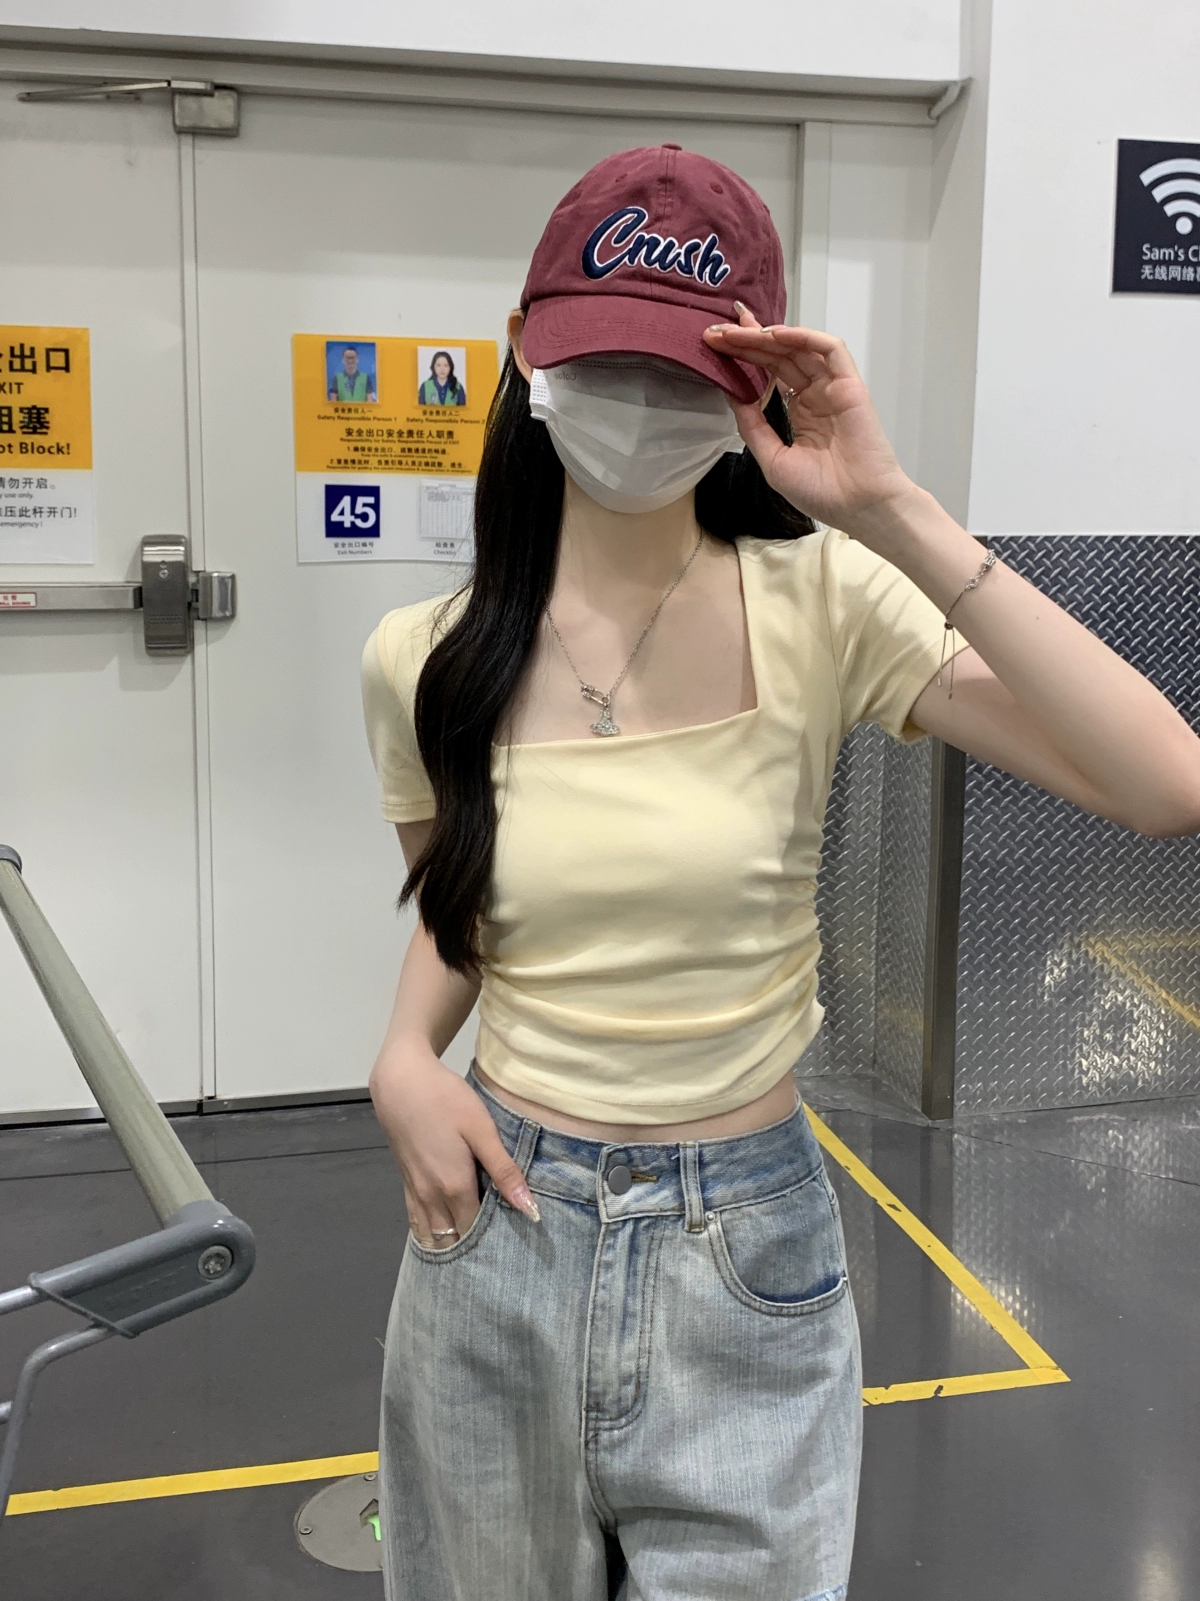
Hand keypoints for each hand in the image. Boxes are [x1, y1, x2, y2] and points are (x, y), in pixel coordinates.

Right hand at [370, 1043, 539, 1248]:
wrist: (400, 1081)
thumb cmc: (445, 1099)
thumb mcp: (481, 1129)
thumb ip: (504, 1171)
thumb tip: (529, 1209)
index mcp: (454, 1187)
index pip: (476, 1233)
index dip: (494, 1243)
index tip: (515, 1245)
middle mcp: (431, 1197)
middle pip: (453, 1240)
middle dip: (473, 1250)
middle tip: (499, 1250)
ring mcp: (415, 1191)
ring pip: (432, 1236)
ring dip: (451, 1245)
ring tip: (474, 1250)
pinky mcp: (405, 1181)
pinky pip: (417, 1222)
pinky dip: (431, 1234)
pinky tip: (445, 1234)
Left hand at [703, 308, 914, 535]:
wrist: (858, 507)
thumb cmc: (821, 492)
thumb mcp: (772, 459)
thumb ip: (752, 426)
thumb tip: (730, 395)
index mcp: (799, 412)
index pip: (769, 374)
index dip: (744, 356)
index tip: (715, 345)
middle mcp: (815, 395)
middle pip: (778, 357)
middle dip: (746, 341)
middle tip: (716, 332)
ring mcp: (833, 388)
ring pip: (798, 349)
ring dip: (766, 337)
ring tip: (736, 331)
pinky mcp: (850, 385)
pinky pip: (830, 350)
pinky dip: (804, 338)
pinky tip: (775, 335)